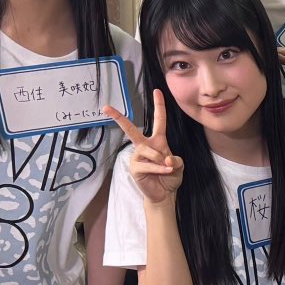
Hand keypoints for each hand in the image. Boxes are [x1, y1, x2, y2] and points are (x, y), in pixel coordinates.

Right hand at [106, 91, 184, 206]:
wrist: (164, 194)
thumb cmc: (170, 177)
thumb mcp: (179, 165)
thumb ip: (175, 160)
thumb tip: (166, 159)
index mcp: (157, 141)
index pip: (159, 120)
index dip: (159, 105)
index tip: (157, 91)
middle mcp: (144, 146)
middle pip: (130, 129)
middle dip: (118, 118)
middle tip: (106, 107)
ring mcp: (137, 156)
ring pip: (148, 151)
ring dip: (161, 159)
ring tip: (167, 167)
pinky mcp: (135, 167)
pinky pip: (148, 164)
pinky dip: (160, 169)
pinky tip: (165, 171)